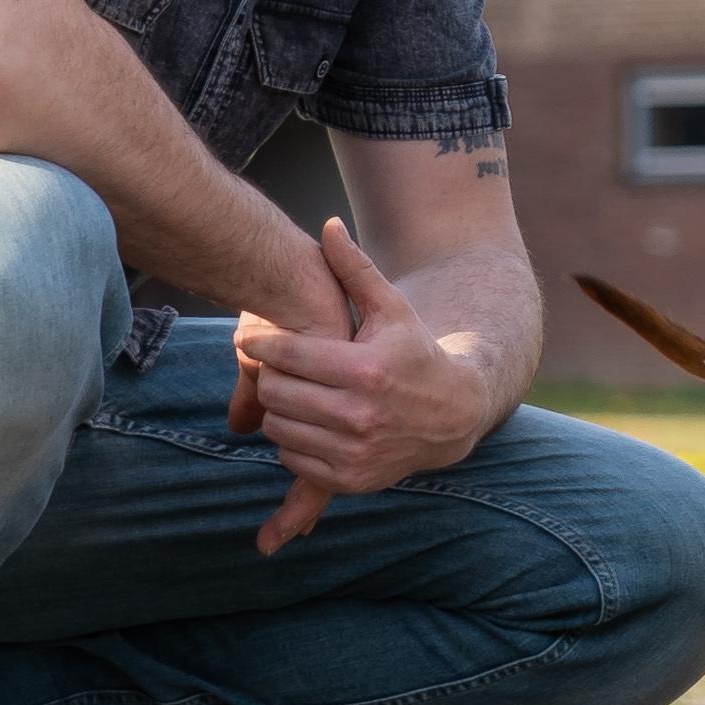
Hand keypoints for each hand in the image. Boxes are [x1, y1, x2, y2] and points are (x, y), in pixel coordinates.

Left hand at [229, 218, 495, 552]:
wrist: (453, 415)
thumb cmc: (416, 352)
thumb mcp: (392, 308)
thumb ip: (355, 269)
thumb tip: (327, 225)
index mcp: (366, 369)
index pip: (287, 354)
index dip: (261, 342)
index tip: (251, 336)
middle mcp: (359, 415)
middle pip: (275, 391)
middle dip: (267, 374)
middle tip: (272, 364)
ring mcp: (354, 451)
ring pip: (277, 426)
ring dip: (277, 407)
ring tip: (291, 390)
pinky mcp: (350, 479)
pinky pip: (291, 457)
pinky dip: (291, 439)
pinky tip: (307, 420)